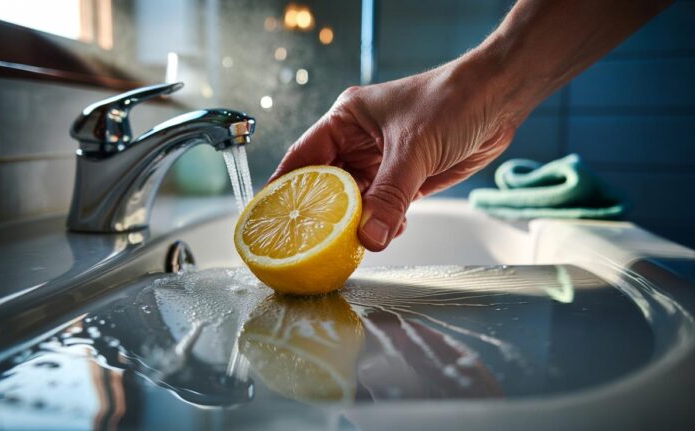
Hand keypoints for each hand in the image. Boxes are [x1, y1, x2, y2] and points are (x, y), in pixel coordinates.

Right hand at [270, 58, 517, 250]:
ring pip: (357, 202)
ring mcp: (382, 163)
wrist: (500, 99)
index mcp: (346, 122)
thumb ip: (391, 194)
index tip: (270, 218)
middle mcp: (358, 143)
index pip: (302, 158)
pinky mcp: (405, 179)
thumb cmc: (452, 99)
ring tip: (350, 245)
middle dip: (323, 215)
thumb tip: (369, 235)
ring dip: (357, 224)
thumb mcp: (413, 147)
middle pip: (327, 187)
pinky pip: (384, 209)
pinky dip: (383, 224)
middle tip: (311, 245)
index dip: (284, 188)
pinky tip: (386, 234)